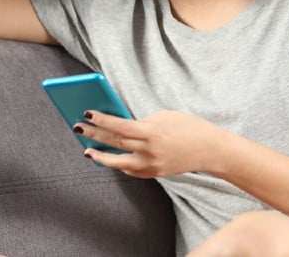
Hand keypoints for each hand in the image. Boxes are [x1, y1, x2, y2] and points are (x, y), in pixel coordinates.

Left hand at [77, 110, 228, 177]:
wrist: (211, 149)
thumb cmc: (188, 126)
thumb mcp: (163, 116)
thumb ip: (141, 122)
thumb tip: (120, 125)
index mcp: (151, 132)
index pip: (119, 126)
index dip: (101, 121)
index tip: (87, 114)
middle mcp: (149, 151)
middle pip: (115, 143)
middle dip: (94, 135)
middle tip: (78, 128)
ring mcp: (151, 165)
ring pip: (118, 163)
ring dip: (101, 156)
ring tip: (87, 150)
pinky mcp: (155, 173)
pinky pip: (131, 169)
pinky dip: (119, 163)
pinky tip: (110, 158)